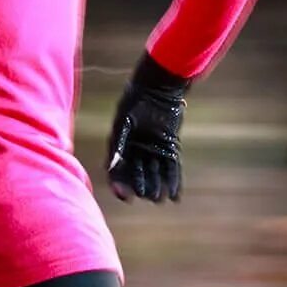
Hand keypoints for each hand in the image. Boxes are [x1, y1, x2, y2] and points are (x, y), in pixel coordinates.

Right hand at [105, 52, 191, 202]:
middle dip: (142, 188)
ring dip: (157, 187)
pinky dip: (173, 181)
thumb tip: (111, 167)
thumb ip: (118, 145)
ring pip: (154, 174)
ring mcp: (153, 150)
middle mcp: (136, 151)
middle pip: (137, 175)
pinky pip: (171, 168)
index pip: (118, 171)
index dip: (120, 185)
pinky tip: (175, 195)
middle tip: (147, 196)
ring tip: (160, 198)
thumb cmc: (136, 101)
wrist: (158, 87)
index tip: (126, 197)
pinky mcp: (169, 147)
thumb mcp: (124, 123)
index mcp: (121, 146)